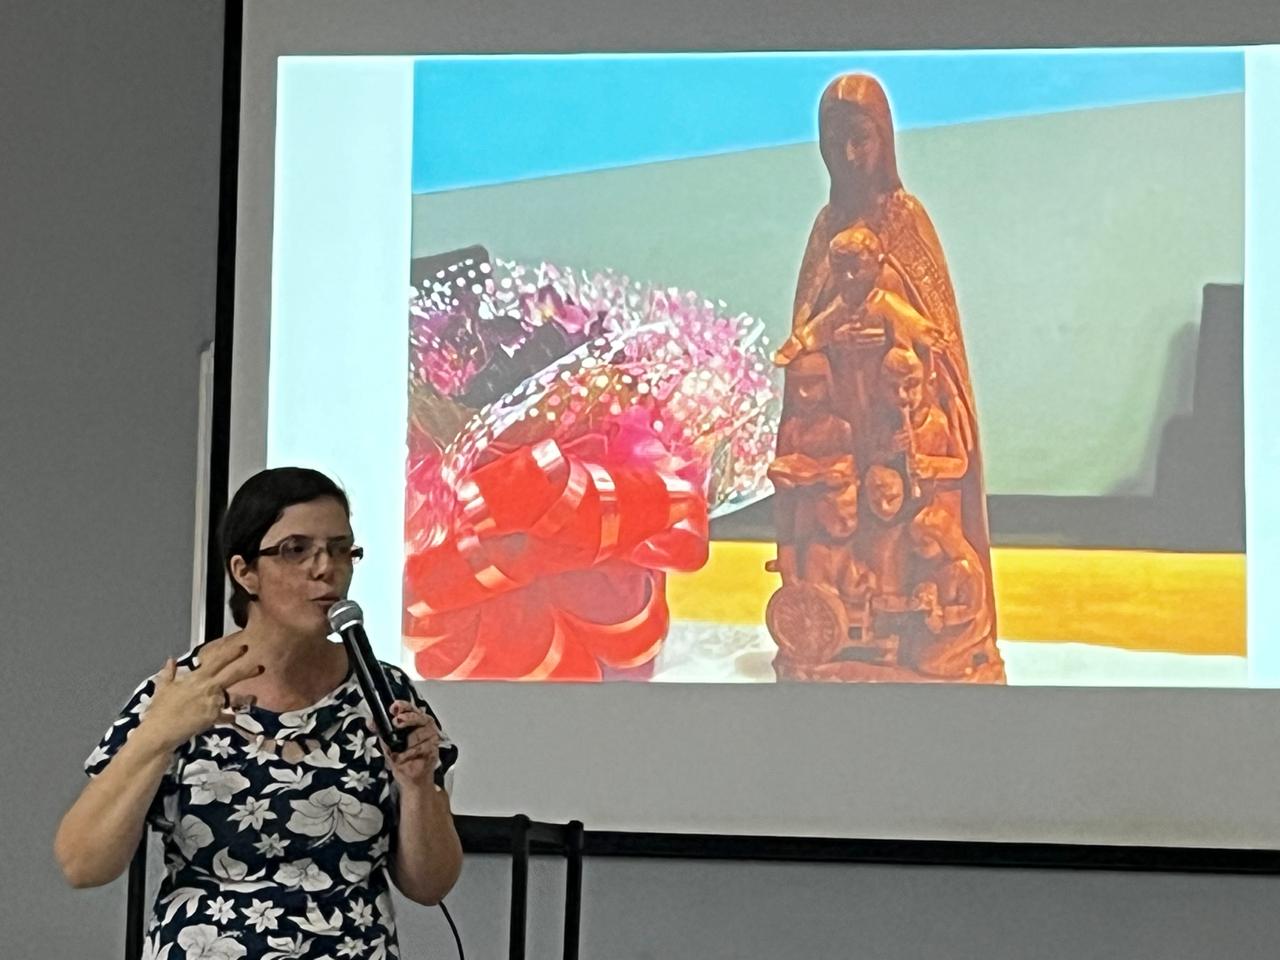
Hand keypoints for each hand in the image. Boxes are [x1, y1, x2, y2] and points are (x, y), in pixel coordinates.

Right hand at [139, 643, 262, 751]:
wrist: (161, 731)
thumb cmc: (160, 709)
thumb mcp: (162, 688)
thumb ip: (168, 673)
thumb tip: (170, 660)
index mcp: (197, 678)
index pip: (217, 661)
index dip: (231, 653)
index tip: (243, 647)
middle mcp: (208, 688)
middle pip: (232, 676)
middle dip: (247, 671)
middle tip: (260, 666)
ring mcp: (213, 703)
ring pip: (233, 698)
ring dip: (245, 698)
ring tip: (255, 697)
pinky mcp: (213, 718)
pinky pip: (226, 717)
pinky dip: (229, 717)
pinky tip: (233, 717)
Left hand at [383, 701, 443, 790]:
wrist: (413, 778)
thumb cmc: (403, 758)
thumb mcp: (387, 742)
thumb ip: (381, 730)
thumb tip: (371, 722)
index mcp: (413, 720)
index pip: (409, 708)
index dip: (403, 706)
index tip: (394, 707)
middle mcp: (424, 726)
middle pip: (419, 716)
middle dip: (408, 718)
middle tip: (397, 720)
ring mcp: (430, 737)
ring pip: (420, 732)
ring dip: (408, 739)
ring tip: (399, 747)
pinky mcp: (433, 749)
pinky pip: (421, 748)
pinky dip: (409, 754)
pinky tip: (402, 757)